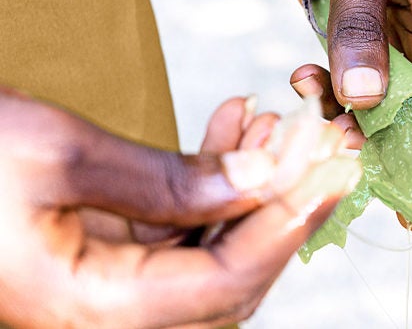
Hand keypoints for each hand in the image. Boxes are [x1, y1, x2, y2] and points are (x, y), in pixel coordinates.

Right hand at [0, 88, 358, 326]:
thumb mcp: (59, 155)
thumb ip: (169, 181)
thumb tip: (260, 178)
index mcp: (87, 309)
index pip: (222, 284)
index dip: (286, 226)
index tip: (336, 172)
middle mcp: (102, 311)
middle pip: (227, 275)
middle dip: (282, 204)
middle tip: (322, 141)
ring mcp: (104, 282)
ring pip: (209, 246)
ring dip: (251, 183)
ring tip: (278, 118)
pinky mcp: (104, 248)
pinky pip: (177, 222)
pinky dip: (210, 175)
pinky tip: (234, 120)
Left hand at [233, 0, 411, 122]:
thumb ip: (359, 21)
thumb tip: (366, 98)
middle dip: (406, 127)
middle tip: (381, 170)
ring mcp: (380, 8)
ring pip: (385, 81)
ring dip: (361, 111)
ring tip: (330, 128)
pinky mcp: (341, 12)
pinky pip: (345, 65)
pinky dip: (330, 85)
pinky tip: (304, 82)